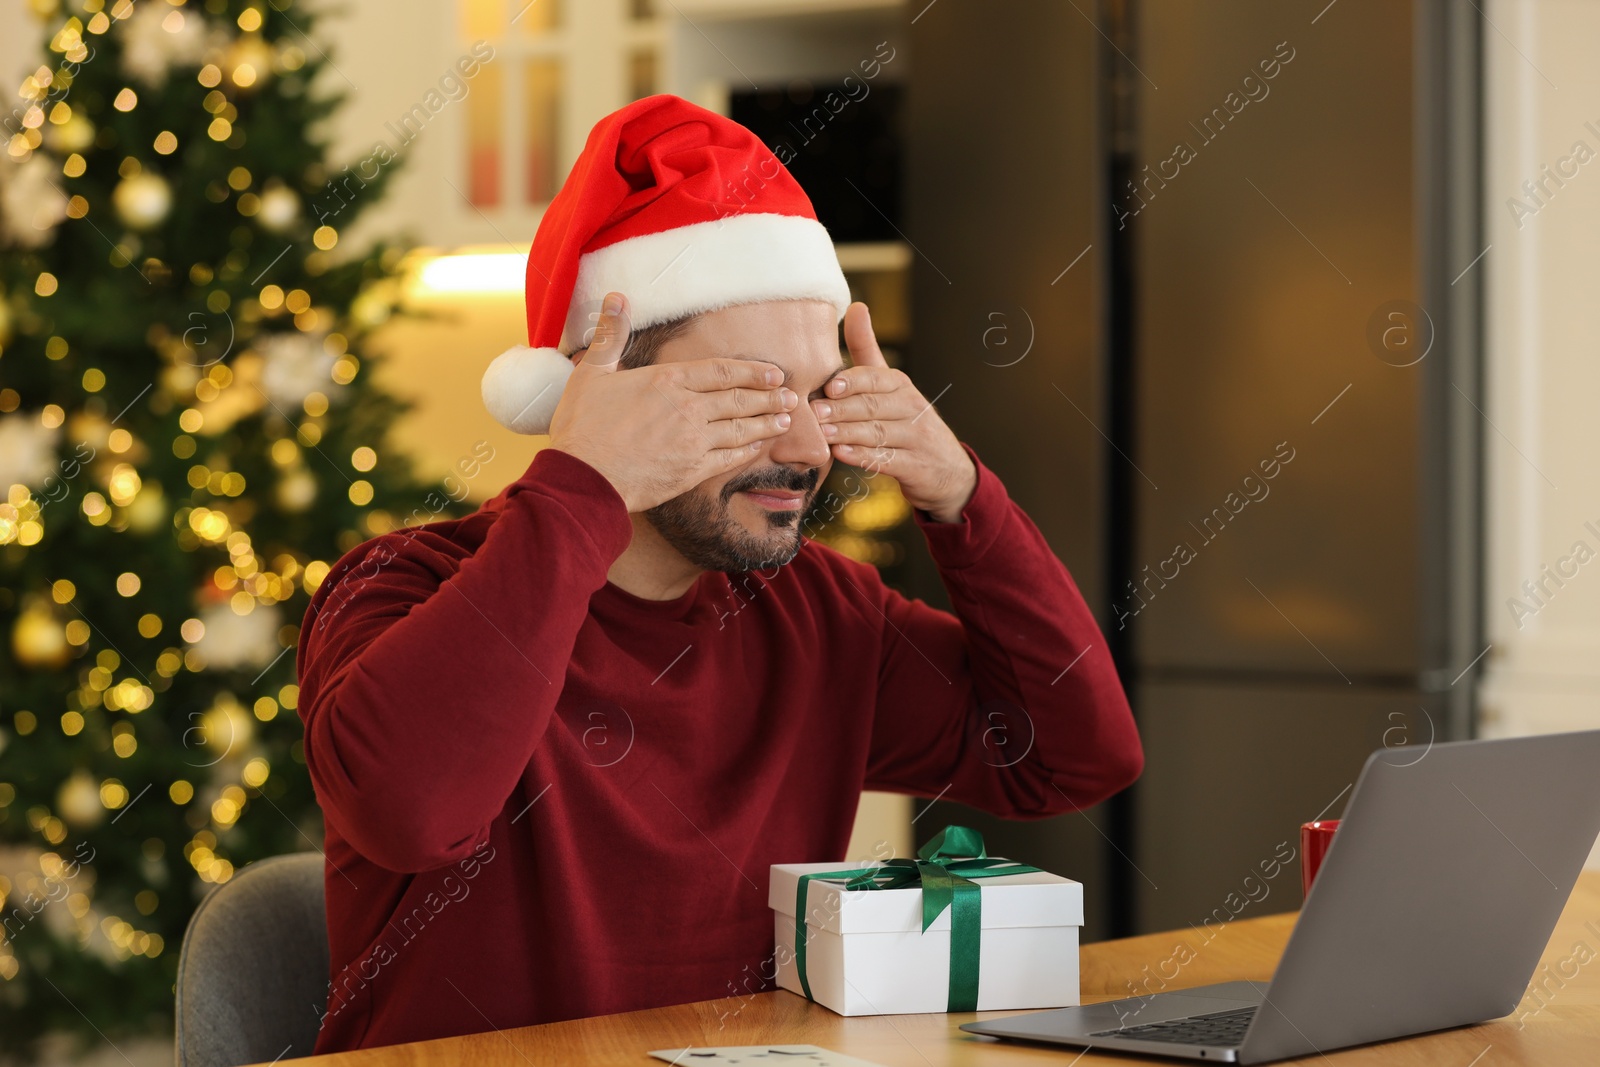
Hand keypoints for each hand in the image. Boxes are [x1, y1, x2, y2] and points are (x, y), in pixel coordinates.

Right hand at [547, 292, 798, 512]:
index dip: (750, 371)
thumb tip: (618, 298)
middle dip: (768, 396)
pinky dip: (747, 451)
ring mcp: (693, 442)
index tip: (773, 372)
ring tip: (786, 419)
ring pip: (740, 429)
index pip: (720, 370)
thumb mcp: (591, 373)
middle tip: (791, 395)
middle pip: (738, 399)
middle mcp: (687, 409)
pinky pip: (729, 459)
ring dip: (766, 423)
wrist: (584, 479)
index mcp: (666, 381)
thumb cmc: (582, 427)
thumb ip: (610, 336)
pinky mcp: (692, 472)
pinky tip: (758, 448)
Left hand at [814, 302, 976, 522]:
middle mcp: (911, 408)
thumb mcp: (890, 385)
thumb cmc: (906, 421)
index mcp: (900, 386)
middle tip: (814, 412)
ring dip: (848, 433)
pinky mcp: (916, 466)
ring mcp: (916, 438)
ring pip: (878, 433)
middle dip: (843, 409)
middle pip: (874, 406)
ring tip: (823, 433)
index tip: (830, 386)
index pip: (876, 379)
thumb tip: (856, 306)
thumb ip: (867, 350)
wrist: (947, 469)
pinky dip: (864, 458)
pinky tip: (842, 455)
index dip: (854, 382)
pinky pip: (887, 460)